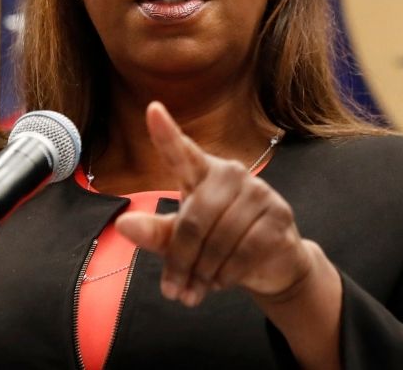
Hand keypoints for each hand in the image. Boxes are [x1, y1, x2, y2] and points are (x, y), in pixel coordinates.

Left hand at [115, 102, 315, 307]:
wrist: (272, 263)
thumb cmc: (219, 245)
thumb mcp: (183, 241)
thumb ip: (156, 233)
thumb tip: (124, 224)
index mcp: (204, 173)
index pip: (182, 152)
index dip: (166, 133)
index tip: (152, 110)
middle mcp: (232, 174)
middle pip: (193, 219)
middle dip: (180, 261)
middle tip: (174, 292)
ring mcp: (259, 192)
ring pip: (218, 239)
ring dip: (203, 273)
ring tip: (197, 290)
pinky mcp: (278, 216)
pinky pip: (243, 251)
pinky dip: (227, 274)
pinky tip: (222, 281)